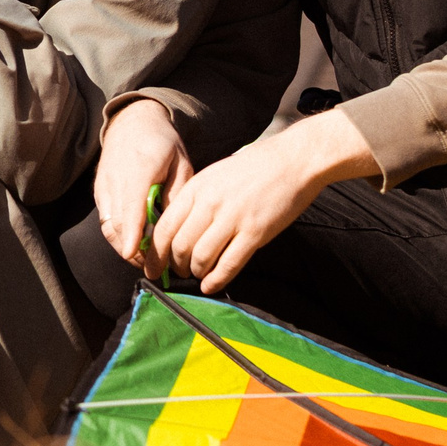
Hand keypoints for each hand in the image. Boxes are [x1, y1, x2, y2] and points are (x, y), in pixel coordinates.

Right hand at [94, 99, 195, 266]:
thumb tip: (176, 226)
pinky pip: (106, 220)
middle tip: (152, 266)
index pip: (131, 208)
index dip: (132, 234)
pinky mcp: (99, 192)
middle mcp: (115, 181)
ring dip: (124, 246)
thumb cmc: (161, 143)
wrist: (133, 122)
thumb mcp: (181, 163)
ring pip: (108, 226)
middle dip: (131, 250)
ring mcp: (104, 187)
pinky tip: (135, 243)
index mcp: (138, 171)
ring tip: (144, 259)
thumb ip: (177, 194)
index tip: (133, 255)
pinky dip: (119, 235)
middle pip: (116, 224)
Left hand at [145, 111, 376, 291]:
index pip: (164, 227)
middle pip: (179, 246)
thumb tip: (175, 229)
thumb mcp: (214, 175)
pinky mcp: (256, 232)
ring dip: (196, 272)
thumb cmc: (254, 168)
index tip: (153, 267)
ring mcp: (233, 218)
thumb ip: (194, 200)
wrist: (293, 160)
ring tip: (198, 275)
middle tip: (179, 272)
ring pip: (201, 258)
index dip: (155, 253)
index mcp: (197, 188)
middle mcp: (210, 203)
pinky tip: (212, 285)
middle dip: (175, 266)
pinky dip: (216, 280)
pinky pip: (229, 264)